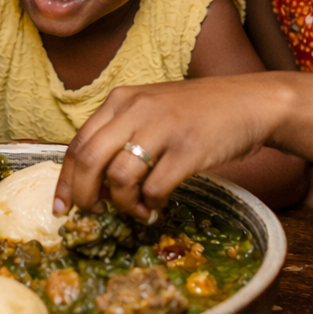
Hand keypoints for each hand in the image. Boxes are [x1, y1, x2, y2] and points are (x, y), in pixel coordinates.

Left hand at [55, 74, 286, 219]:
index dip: (66, 180)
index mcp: (122, 100)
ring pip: (119, 177)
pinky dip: (151, 204)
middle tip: (93, 213)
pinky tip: (159, 206)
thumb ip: (122, 134)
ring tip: (137, 211)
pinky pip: (154, 187)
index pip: (78, 143)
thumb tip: (94, 182)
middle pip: (90, 160)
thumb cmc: (198, 112)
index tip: (62, 207)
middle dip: (84, 195)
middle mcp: (137, 110)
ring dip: (123, 204)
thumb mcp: (151, 110)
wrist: (250, 103)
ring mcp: (162, 129)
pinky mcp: (188, 150)